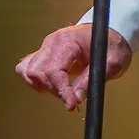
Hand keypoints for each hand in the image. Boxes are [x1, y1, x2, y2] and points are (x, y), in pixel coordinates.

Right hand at [15, 24, 131, 110]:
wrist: (109, 35)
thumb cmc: (112, 45)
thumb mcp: (112, 63)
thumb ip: (93, 79)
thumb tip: (77, 97)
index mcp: (68, 41)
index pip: (54, 69)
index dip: (61, 90)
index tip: (71, 104)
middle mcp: (52, 42)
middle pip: (37, 72)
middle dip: (54, 89)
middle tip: (71, 96)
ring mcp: (45, 47)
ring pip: (28, 71)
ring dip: (43, 86)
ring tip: (62, 90)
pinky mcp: (43, 54)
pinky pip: (27, 68)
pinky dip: (36, 81)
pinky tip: (52, 85)